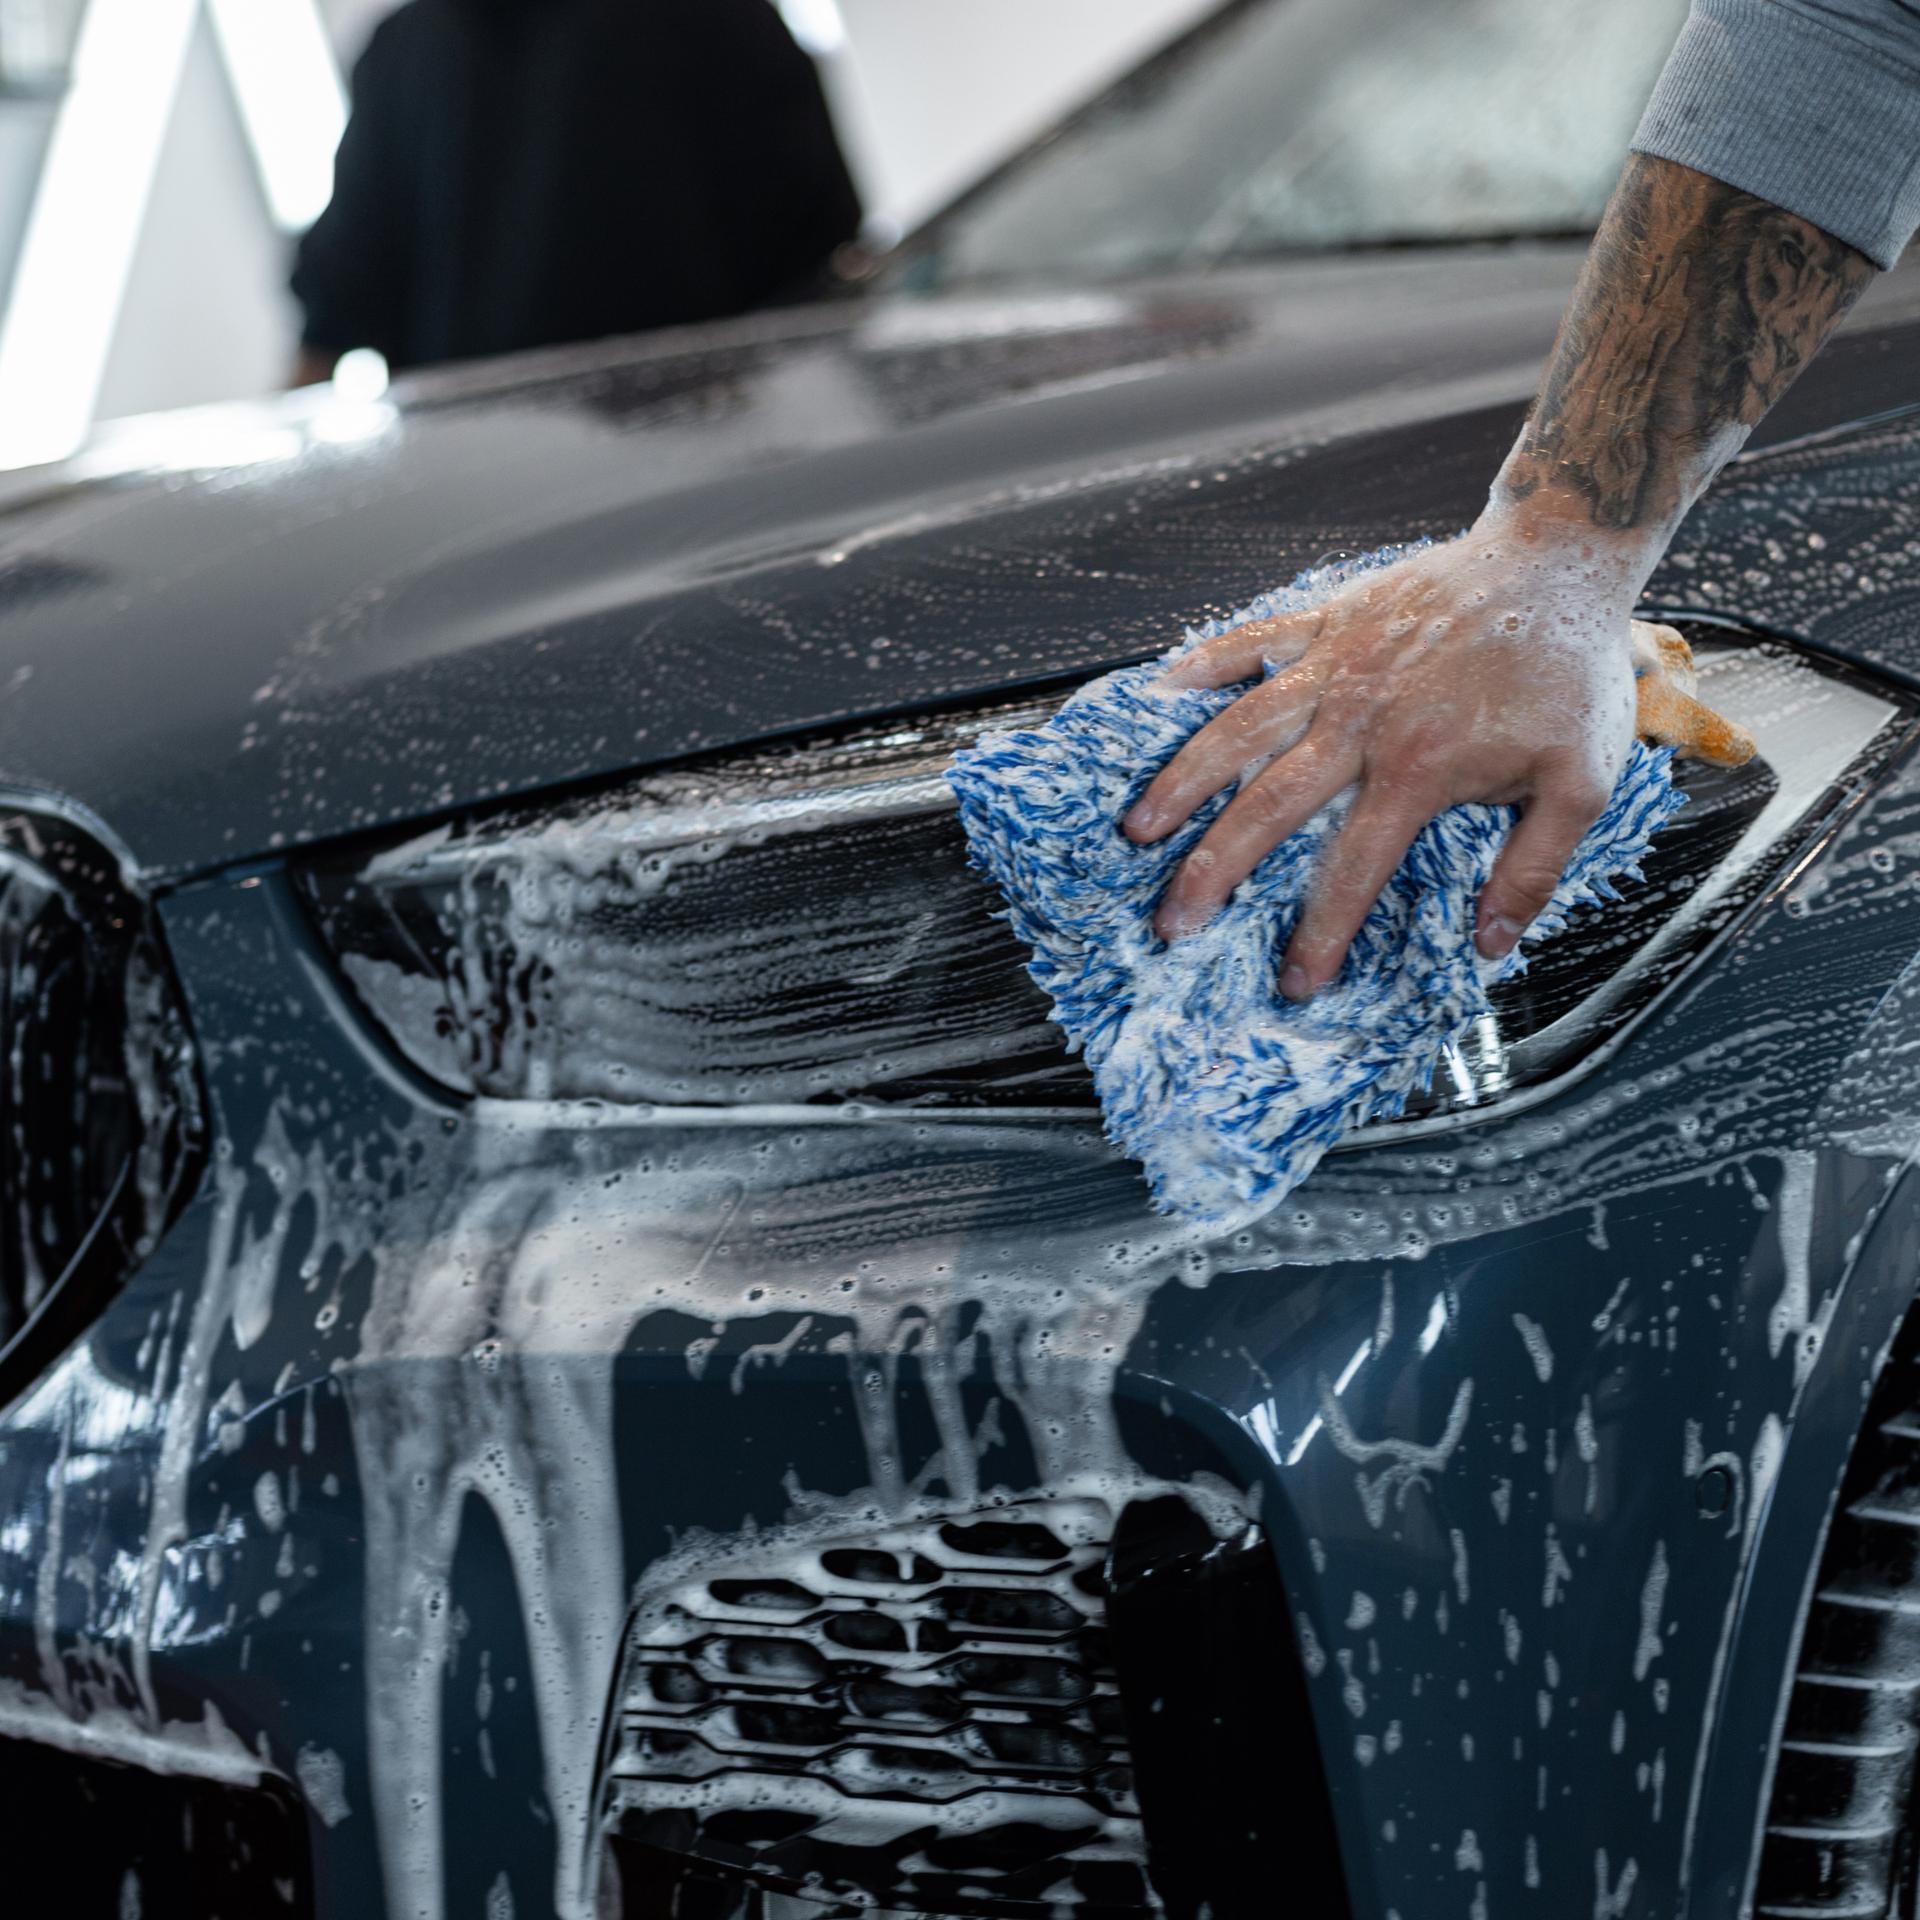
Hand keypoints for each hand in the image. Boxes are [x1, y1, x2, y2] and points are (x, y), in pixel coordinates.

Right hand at [1121, 509, 1640, 998]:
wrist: (1560, 560)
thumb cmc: (1570, 672)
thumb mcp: (1582, 781)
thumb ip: (1534, 867)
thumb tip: (1491, 943)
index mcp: (1419, 768)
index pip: (1354, 867)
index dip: (1321, 932)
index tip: (1295, 982)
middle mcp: (1362, 719)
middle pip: (1268, 806)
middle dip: (1214, 870)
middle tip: (1172, 921)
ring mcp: (1338, 664)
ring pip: (1240, 728)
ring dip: (1183, 780)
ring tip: (1138, 827)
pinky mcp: (1330, 618)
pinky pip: (1251, 641)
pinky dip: (1201, 666)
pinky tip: (1156, 695)